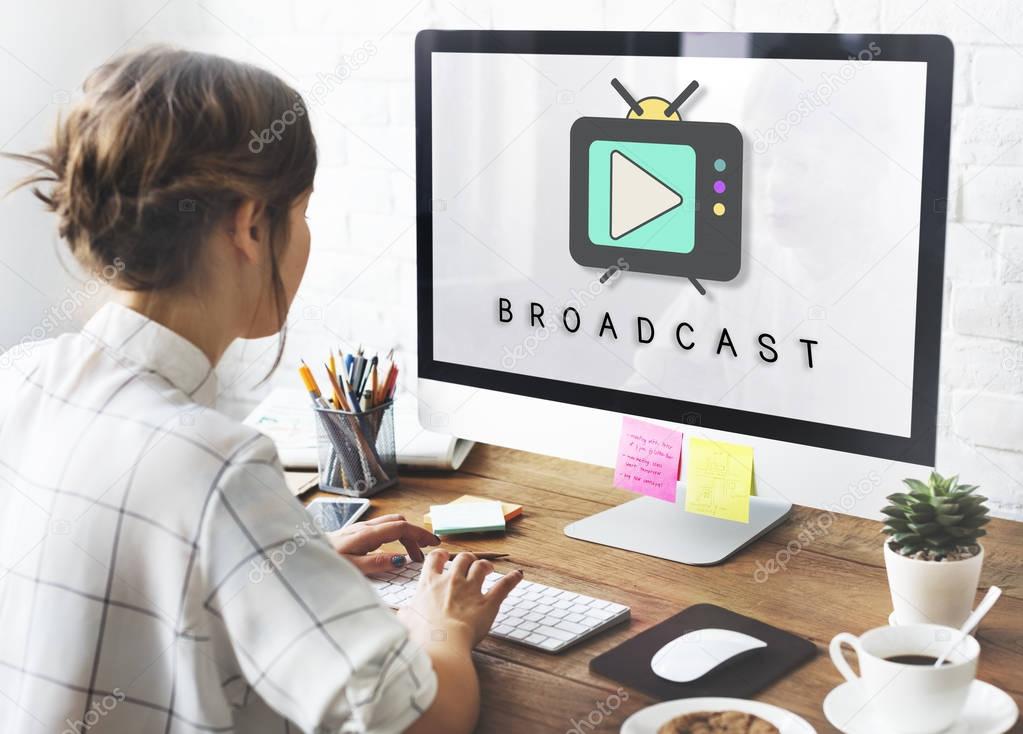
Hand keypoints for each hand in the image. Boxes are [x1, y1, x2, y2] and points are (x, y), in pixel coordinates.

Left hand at [327, 513, 439, 575]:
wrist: (303, 554)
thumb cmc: (325, 562)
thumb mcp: (352, 568)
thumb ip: (376, 563)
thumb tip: (401, 559)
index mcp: (367, 534)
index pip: (401, 527)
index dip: (420, 534)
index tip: (433, 544)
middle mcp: (365, 527)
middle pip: (399, 523)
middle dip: (415, 535)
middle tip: (424, 554)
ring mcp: (360, 528)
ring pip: (390, 524)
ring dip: (405, 535)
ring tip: (411, 555)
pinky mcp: (355, 533)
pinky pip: (382, 529)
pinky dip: (394, 537)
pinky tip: (392, 551)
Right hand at [398, 549, 523, 649]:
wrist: (440, 644)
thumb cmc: (421, 635)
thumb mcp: (405, 621)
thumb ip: (406, 614)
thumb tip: (402, 614)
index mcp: (429, 584)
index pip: (435, 558)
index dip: (442, 555)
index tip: (445, 557)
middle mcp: (451, 581)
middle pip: (462, 558)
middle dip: (467, 559)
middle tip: (469, 564)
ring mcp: (471, 590)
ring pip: (481, 566)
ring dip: (485, 565)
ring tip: (488, 568)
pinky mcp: (488, 603)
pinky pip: (503, 586)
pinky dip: (512, 579)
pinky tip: (519, 575)